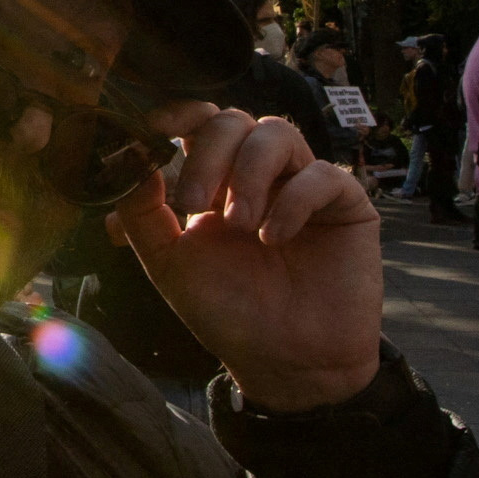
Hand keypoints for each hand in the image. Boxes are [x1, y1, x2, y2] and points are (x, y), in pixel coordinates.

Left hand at [111, 103, 381, 410]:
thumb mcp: (169, 264)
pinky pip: (321, 174)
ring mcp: (302, 185)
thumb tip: (133, 160)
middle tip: (195, 204)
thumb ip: (142, 213)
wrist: (286, 363)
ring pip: (276, 133)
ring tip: (240, 225)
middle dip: (208, 155)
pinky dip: (293, 200)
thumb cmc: (230, 313)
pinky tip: (275, 238)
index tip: (157, 127)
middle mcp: (259, 175)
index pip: (199, 123)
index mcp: (216, 181)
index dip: (179, 114)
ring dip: (248, 173)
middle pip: (232, 121)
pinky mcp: (345, 205)